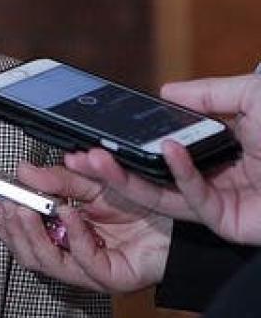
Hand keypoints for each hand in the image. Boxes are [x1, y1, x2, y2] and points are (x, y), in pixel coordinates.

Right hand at [0, 162, 171, 292]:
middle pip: (29, 255)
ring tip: (30, 208)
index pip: (24, 237)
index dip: (6, 221)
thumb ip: (58, 180)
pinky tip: (68, 215)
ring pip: (48, 264)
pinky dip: (72, 236)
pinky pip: (83, 262)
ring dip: (34, 235)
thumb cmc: (141, 203)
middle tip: (10, 204)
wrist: (182, 215)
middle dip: (14, 229)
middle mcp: (74, 256)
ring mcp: (91, 270)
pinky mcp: (112, 278)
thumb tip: (23, 172)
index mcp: (64, 236)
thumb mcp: (92, 183)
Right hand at [63, 73, 260, 245]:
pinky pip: (194, 201)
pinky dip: (178, 175)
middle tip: (75, 153)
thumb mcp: (250, 97)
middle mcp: (214, 185)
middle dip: (108, 168)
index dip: (122, 148)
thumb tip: (165, 93)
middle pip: (147, 179)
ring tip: (94, 156)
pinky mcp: (230, 224)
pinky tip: (167, 150)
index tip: (90, 136)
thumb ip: (207, 94)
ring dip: (124, 178)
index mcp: (216, 158)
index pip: (157, 155)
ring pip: (159, 197)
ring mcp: (220, 207)